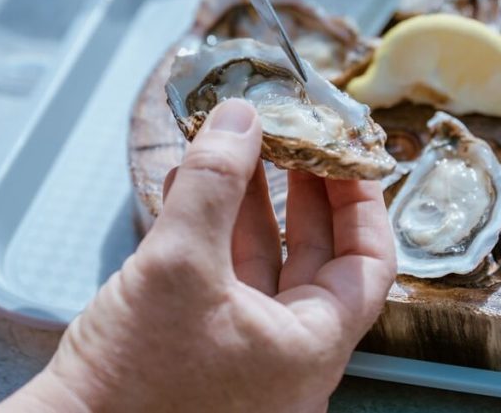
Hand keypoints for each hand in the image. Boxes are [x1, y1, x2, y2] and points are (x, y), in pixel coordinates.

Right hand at [0, 98, 396, 411]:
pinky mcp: (202, 349)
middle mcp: (288, 355)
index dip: (361, 199)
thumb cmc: (131, 382)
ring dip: (246, 201)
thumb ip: (215, 184)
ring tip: (230, 147)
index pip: (369, 262)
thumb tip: (242, 117)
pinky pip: (223, 279)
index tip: (344, 150)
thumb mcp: (177, 265)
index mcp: (310, 348)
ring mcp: (244, 354)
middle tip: (288, 136)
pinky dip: (210, 230)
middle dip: (299, 189)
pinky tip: (188, 188)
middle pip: (316, 256)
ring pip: (263, 262)